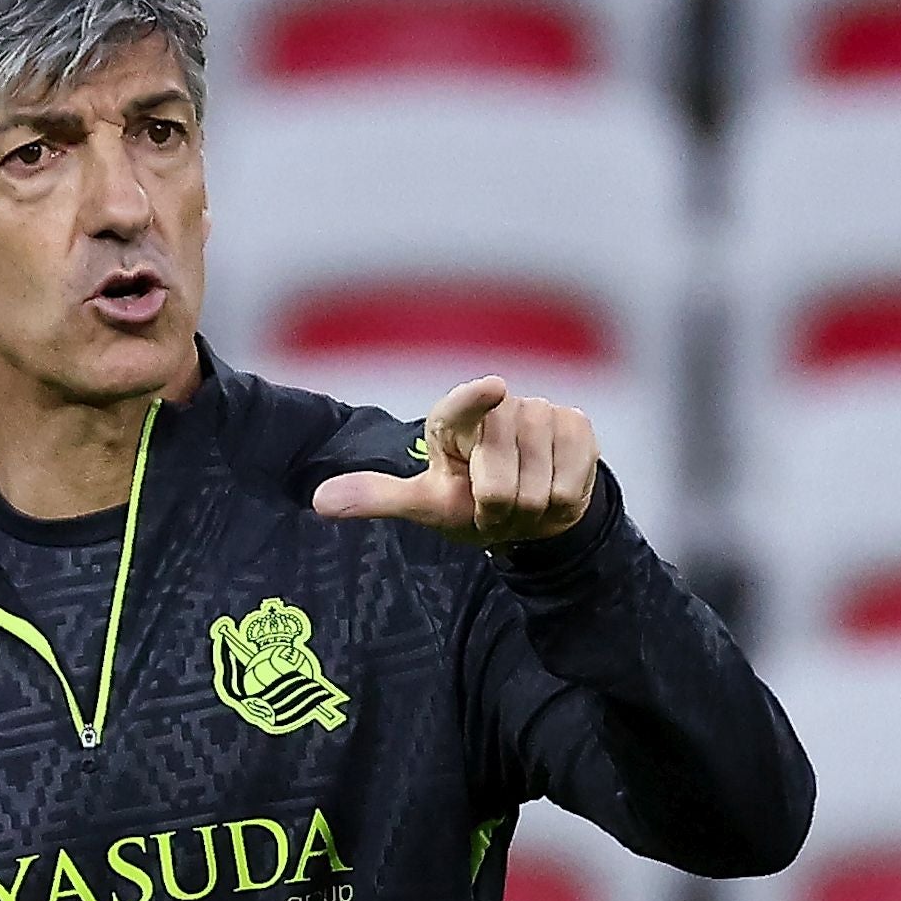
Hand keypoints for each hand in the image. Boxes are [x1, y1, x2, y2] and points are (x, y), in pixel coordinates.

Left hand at [312, 376, 598, 546]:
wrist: (532, 511)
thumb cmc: (470, 501)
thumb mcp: (425, 504)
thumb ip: (377, 498)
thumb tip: (320, 501)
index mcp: (454, 420)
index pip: (461, 408)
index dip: (475, 400)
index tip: (493, 389)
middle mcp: (500, 408)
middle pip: (500, 482)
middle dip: (497, 511)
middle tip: (494, 505)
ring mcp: (544, 412)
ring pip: (536, 488)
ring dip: (528, 510)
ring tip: (522, 499)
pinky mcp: (580, 427)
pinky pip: (568, 486)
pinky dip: (558, 504)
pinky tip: (551, 490)